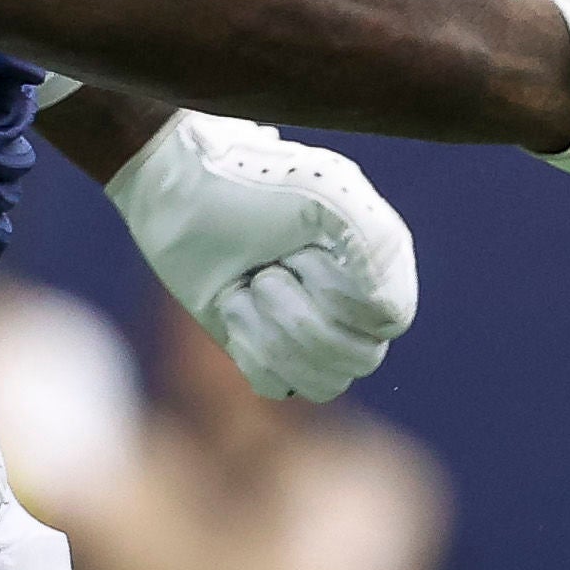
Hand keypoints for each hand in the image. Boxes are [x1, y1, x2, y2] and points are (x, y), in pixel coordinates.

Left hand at [103, 107, 418, 401]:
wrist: (178, 192)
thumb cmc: (253, 183)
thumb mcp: (325, 192)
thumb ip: (378, 243)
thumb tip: (389, 316)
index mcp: (377, 261)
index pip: (391, 319)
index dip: (346, 300)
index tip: (304, 254)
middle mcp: (354, 301)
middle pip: (359, 359)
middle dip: (300, 318)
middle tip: (266, 271)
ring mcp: (311, 330)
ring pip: (322, 383)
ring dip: (273, 335)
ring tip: (247, 287)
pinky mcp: (267, 351)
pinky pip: (277, 386)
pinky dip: (249, 348)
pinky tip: (233, 307)